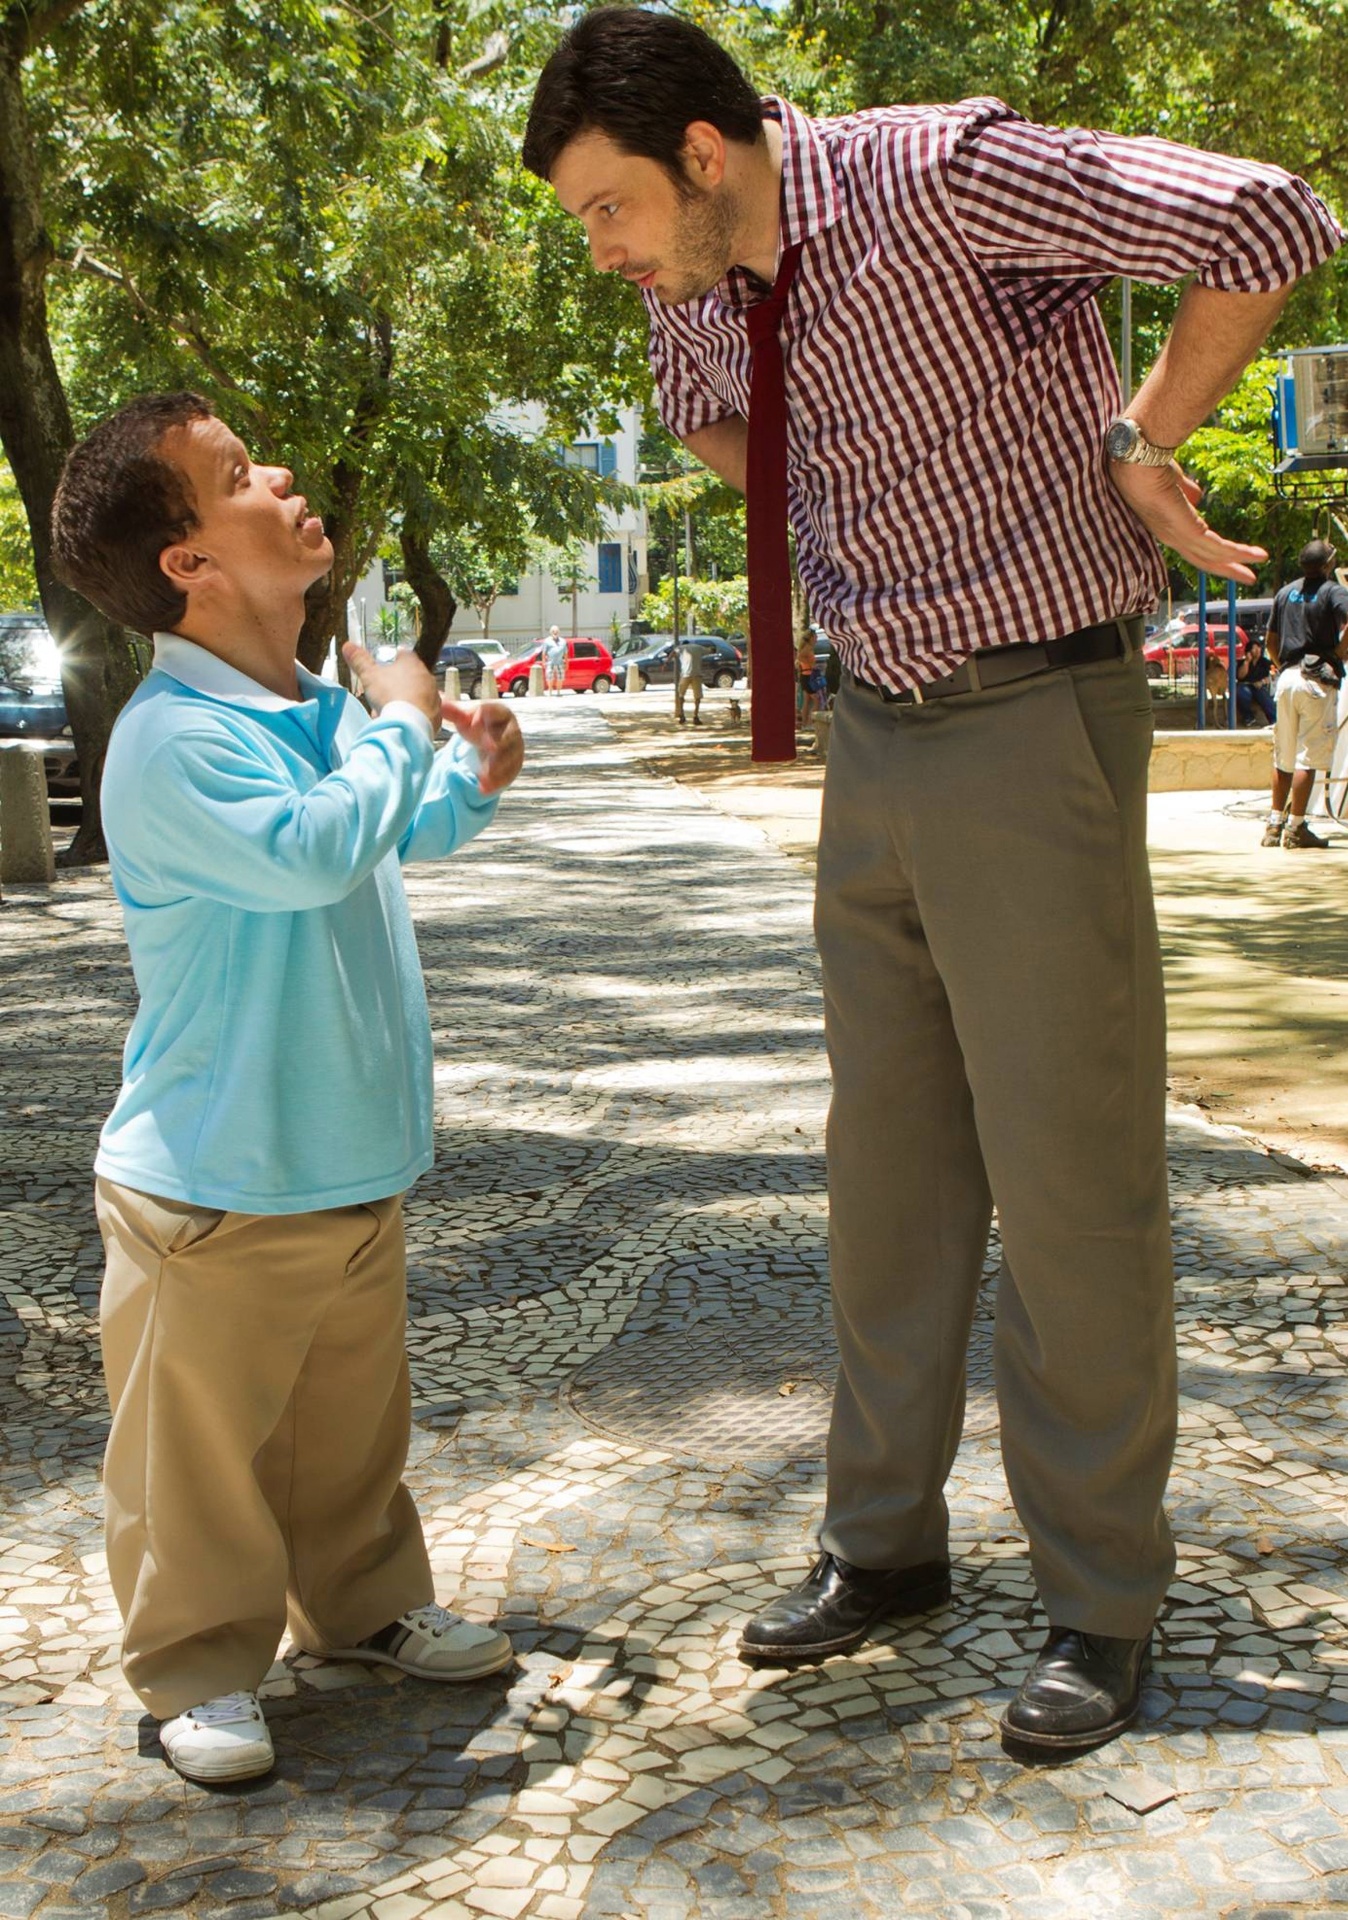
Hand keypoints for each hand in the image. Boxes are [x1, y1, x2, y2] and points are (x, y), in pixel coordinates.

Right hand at [342, 642, 441, 729]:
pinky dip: (412, 715)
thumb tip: (348, 646)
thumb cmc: (390, 696)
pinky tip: (400, 720)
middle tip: (382, 693)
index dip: (393, 660)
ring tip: (389, 710)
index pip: (404, 654)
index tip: (384, 667)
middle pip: (410, 677)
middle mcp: (427, 677)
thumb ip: (359, 660)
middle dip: (397, 684)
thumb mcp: (369, 675)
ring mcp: (433, 696)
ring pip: (417, 695)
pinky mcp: (436, 715)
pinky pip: (422, 713)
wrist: (408, 724)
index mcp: (412, 663)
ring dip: (404, 700)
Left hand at [441, 698, 523, 794]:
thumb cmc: (477, 725)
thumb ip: (452, 711)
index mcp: (500, 713)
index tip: (471, 722)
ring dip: (497, 768)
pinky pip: (508, 775)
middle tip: (490, 748)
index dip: (485, 715)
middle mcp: (512, 730)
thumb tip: (437, 697)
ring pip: (509, 758)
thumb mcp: (464, 718)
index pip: (495, 712)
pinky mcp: (514, 766)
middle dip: (499, 742)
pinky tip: (483, 789)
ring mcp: (515, 749)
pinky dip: (496, 783)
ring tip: (482, 777)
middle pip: (508, 736)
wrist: (490, 741)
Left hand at [1107, 460, 1266, 585]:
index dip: (1211, 553)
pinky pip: (1219, 548)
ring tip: (1259, 565)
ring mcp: (1178, 536)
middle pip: (1202, 560)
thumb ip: (1184, 491)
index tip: (1229, 556)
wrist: (1140, 458)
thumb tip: (1197, 497)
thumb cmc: (1148, 465)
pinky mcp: (1189, 530)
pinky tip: (1259, 555)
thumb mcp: (1171, 481)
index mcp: (1166, 525)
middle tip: (1247, 577)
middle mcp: (1170, 536)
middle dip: (1227, 568)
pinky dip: (1240, 553)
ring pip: (1213, 557)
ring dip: (1239, 563)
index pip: (1192, 546)